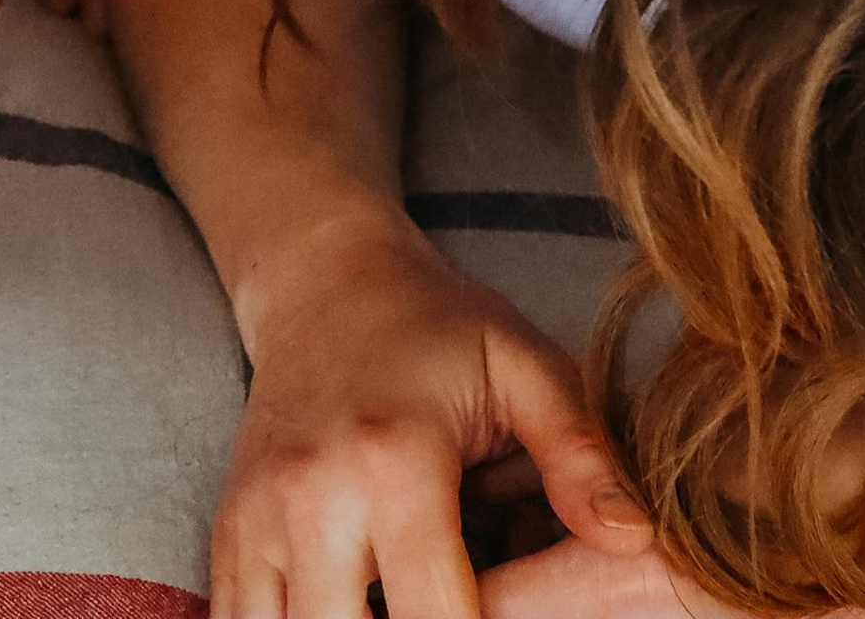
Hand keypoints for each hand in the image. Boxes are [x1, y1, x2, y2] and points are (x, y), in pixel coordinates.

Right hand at [216, 216, 650, 618]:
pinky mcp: (230, 528)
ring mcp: (256, 514)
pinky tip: (349, 609)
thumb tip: (635, 540)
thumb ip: (581, 453)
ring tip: (401, 606)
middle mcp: (310, 496)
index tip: (521, 617)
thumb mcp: (526, 366)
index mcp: (392, 463)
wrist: (322, 280)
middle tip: (465, 607)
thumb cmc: (438, 326)